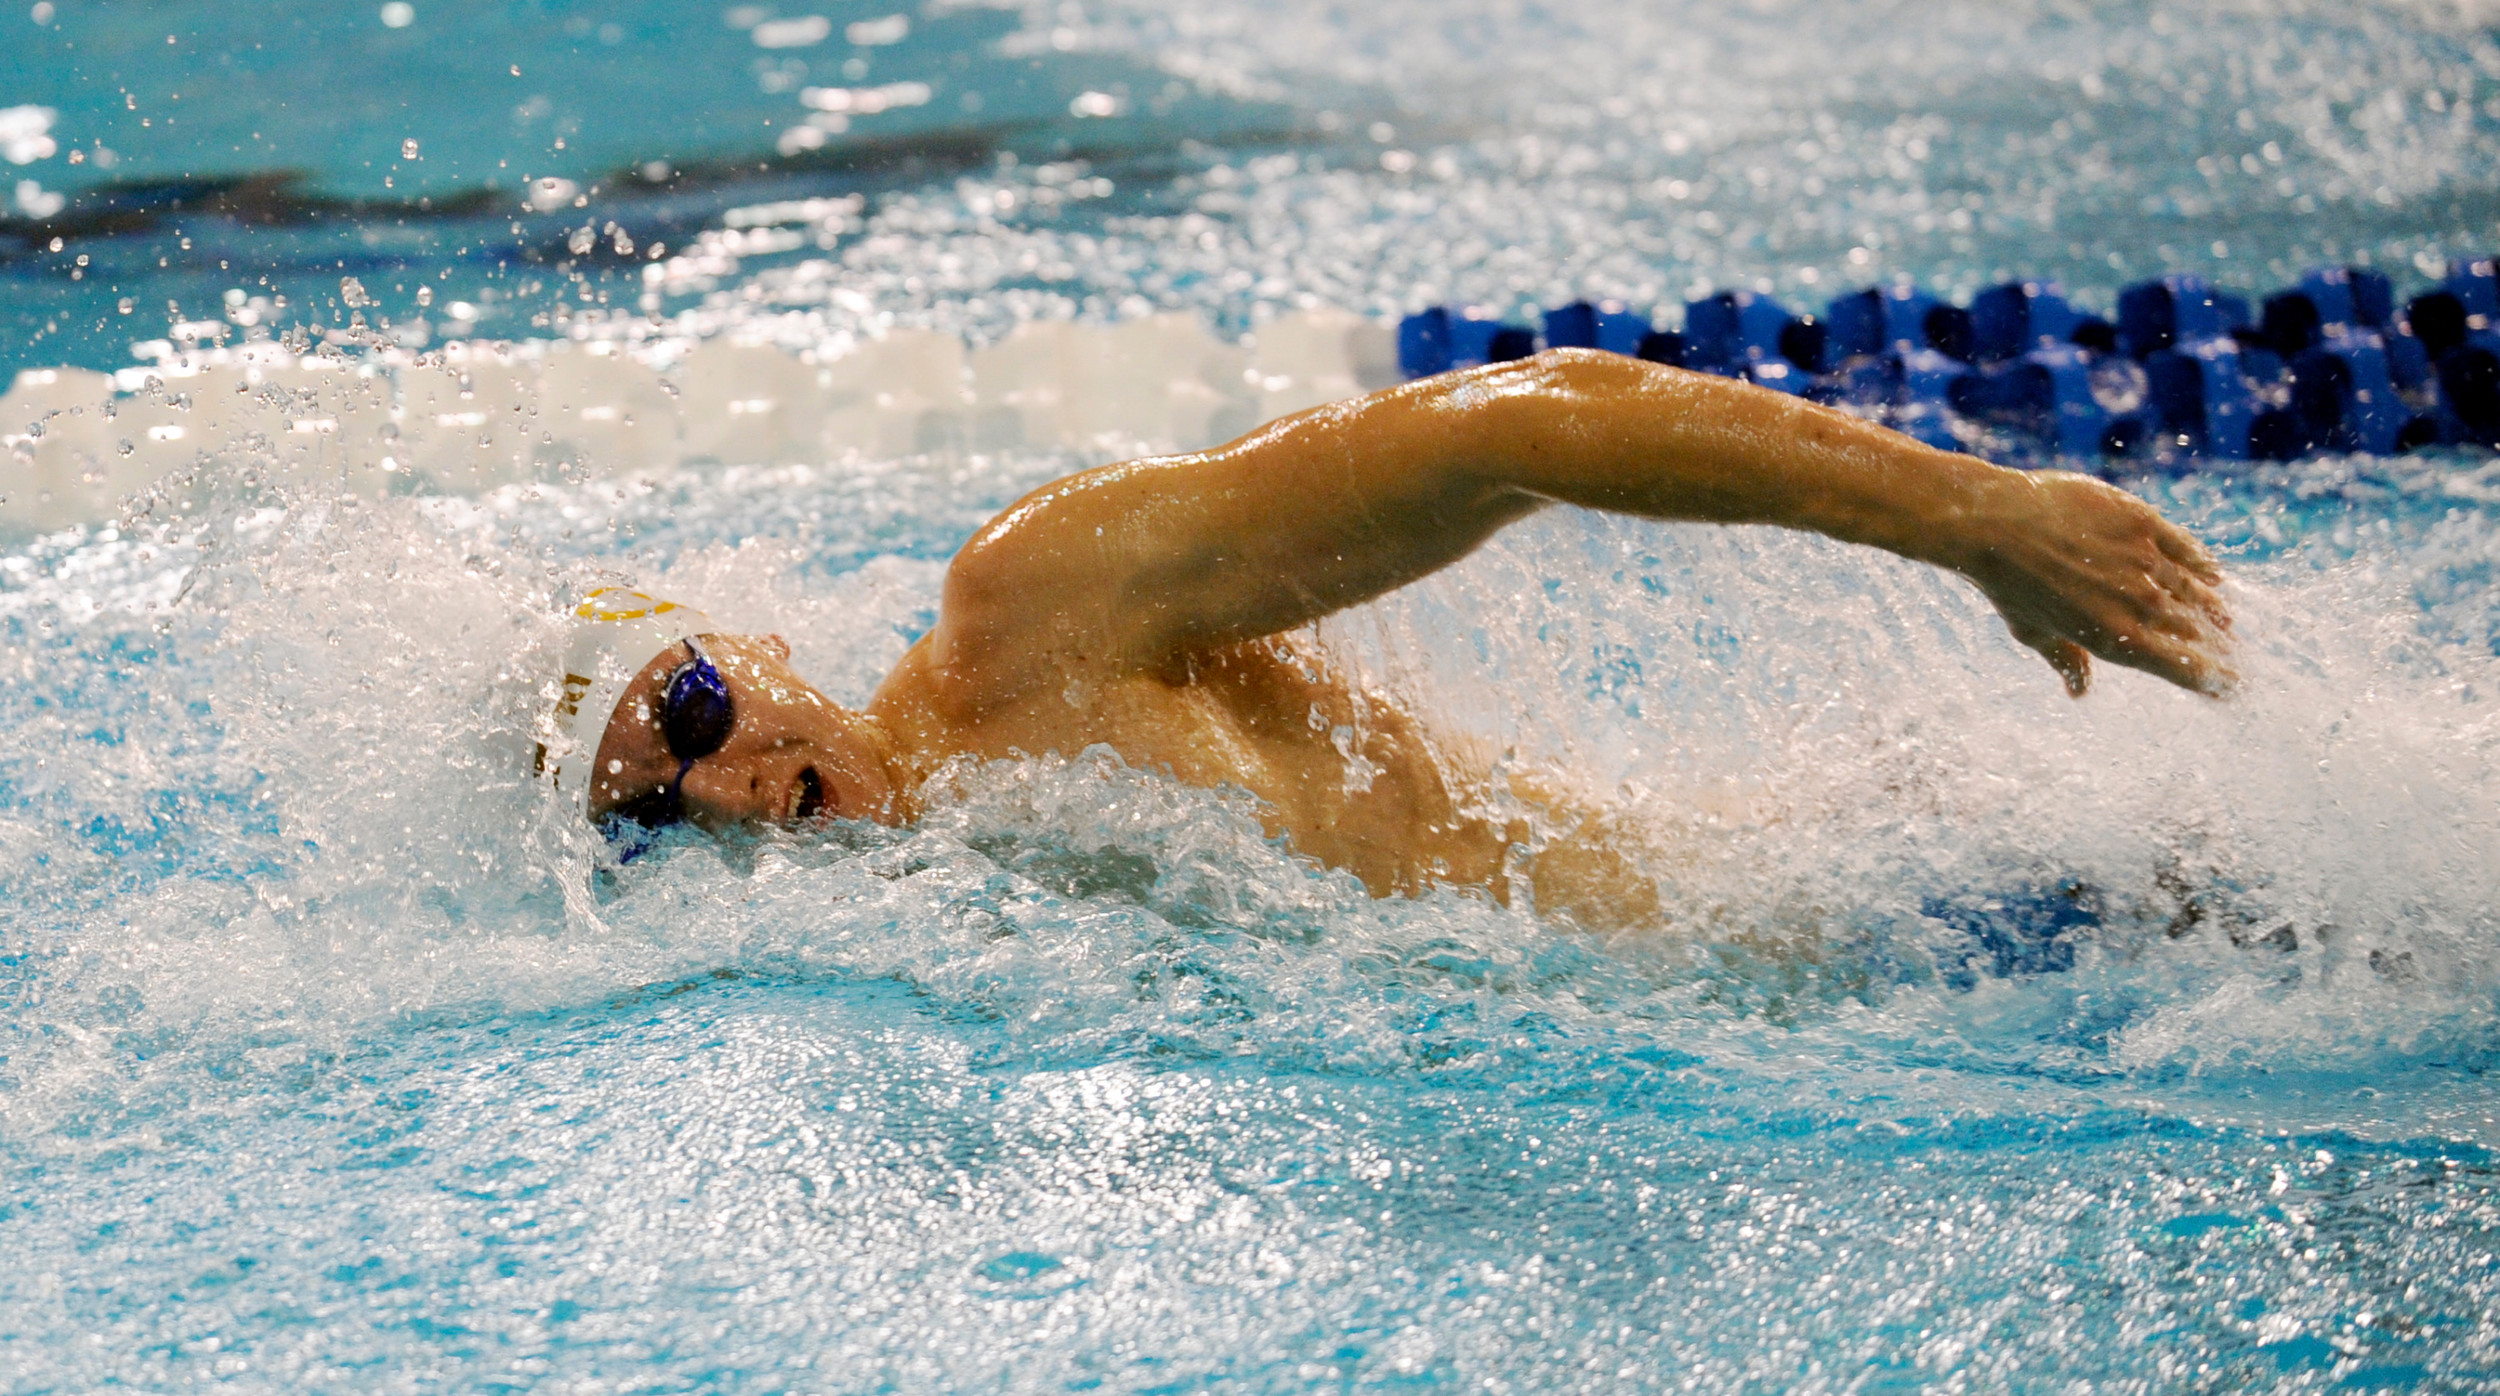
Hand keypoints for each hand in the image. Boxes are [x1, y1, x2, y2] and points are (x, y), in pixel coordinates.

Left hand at [1952, 469, 2234, 697]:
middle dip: (2218, 646)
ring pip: (2195, 590)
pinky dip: (2203, 564)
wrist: (1994, 523)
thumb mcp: (2034, 632)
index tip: (2232, 689)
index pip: (2182, 668)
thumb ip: (2066, 661)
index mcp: (2115, 639)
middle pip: (2195, 631)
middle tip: (2231, 652)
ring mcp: (2145, 560)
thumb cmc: (2007, 583)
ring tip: (2224, 619)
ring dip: (2213, 608)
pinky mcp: (2143, 522)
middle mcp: (2139, 603)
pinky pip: (2186, 547)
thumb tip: (2080, 692)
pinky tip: (2214, 575)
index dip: (2214, 682)